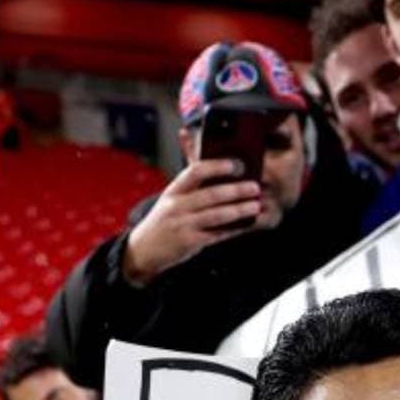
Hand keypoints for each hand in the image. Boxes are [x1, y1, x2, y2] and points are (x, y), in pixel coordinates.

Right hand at [120, 158, 262, 284]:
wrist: (143, 250)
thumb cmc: (164, 220)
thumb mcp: (171, 198)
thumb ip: (190, 180)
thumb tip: (199, 149)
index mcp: (173, 190)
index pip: (195, 171)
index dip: (217, 166)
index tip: (236, 164)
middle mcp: (176, 205)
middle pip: (210, 194)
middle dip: (235, 190)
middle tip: (255, 187)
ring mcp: (182, 224)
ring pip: (216, 215)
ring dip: (238, 210)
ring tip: (256, 205)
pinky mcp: (189, 242)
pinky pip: (216, 234)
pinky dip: (233, 229)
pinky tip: (246, 224)